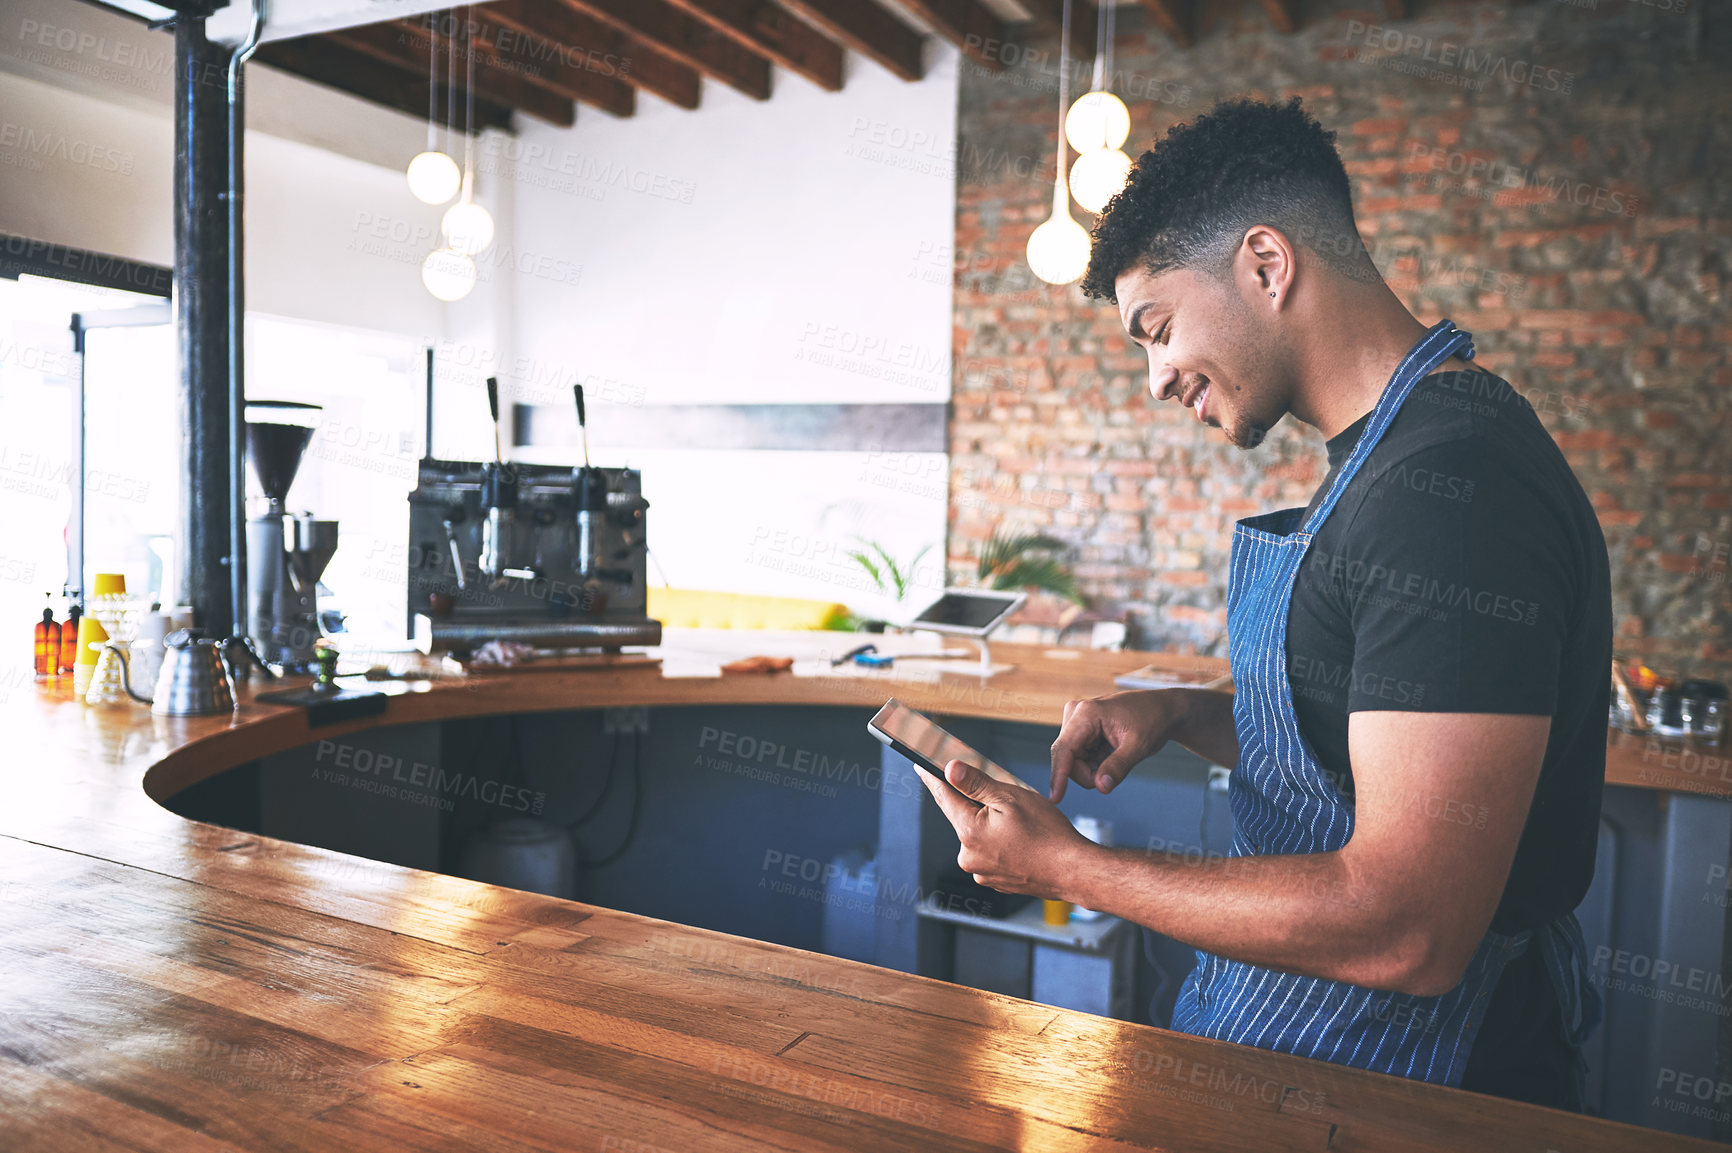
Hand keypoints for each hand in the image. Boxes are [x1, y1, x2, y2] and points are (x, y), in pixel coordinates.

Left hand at [917, 759, 1093, 896]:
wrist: (1073, 871)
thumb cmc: (1049, 835)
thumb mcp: (1011, 797)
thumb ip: (976, 783)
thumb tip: (950, 769)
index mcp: (969, 831)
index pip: (943, 796)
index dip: (933, 778)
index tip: (921, 767)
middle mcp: (969, 855)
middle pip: (963, 816)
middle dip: (978, 804)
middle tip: (1007, 802)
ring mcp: (981, 872)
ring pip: (978, 836)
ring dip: (992, 825)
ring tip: (1022, 826)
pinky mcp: (994, 880)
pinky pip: (990, 853)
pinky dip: (1001, 844)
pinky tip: (1022, 841)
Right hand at [1049, 690, 1185, 801]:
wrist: (1161, 710)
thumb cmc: (1152, 721)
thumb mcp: (1139, 746)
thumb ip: (1118, 767)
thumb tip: (1101, 787)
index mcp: (1086, 713)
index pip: (1064, 750)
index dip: (1058, 776)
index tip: (1055, 799)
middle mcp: (1075, 715)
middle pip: (1067, 760)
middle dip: (1089, 773)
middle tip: (1117, 769)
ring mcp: (1076, 722)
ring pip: (1072, 762)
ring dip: (1093, 769)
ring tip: (1117, 756)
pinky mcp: (1079, 730)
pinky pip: (1079, 758)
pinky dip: (1095, 764)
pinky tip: (1111, 753)